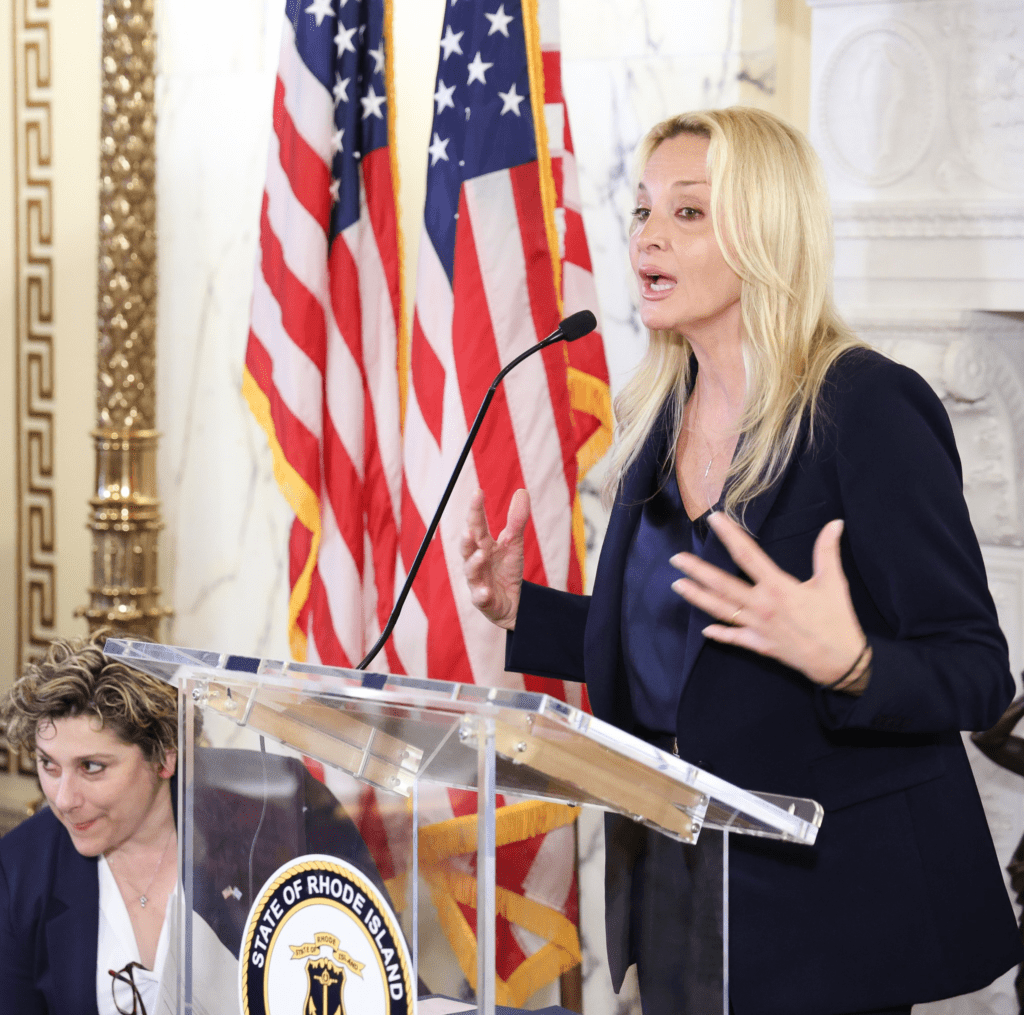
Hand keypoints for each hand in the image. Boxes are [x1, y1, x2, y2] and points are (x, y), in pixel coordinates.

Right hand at [460, 488, 529, 629]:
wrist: (511, 601)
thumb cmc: (506, 569)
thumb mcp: (514, 544)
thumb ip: (516, 520)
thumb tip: (522, 491)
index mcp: (482, 544)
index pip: (476, 524)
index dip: (475, 509)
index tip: (477, 492)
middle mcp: (475, 561)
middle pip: (467, 547)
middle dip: (467, 538)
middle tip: (469, 528)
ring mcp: (477, 581)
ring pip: (471, 571)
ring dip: (475, 562)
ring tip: (482, 554)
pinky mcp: (483, 600)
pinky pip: (480, 598)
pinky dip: (481, 595)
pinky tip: (485, 591)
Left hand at [670, 512, 865, 685]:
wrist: (840, 663)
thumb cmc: (836, 620)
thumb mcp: (833, 583)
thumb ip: (828, 552)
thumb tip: (835, 523)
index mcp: (778, 587)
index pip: (748, 555)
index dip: (730, 535)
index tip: (714, 520)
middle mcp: (761, 606)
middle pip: (723, 585)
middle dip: (697, 570)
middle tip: (676, 559)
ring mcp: (757, 627)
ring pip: (721, 610)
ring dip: (697, 597)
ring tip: (677, 585)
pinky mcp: (759, 645)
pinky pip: (734, 638)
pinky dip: (719, 634)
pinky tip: (704, 629)